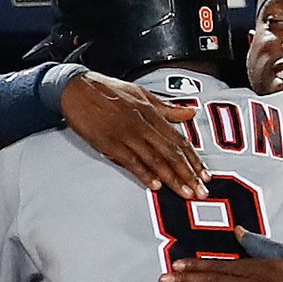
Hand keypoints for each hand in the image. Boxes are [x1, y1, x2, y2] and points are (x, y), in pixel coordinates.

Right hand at [59, 72, 207, 198]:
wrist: (77, 88)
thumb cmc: (109, 90)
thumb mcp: (142, 93)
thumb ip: (167, 108)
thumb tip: (191, 112)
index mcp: (152, 112)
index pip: (179, 140)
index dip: (194, 159)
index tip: (205, 175)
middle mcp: (142, 124)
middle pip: (171, 153)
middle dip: (188, 174)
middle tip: (201, 192)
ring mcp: (126, 135)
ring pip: (155, 159)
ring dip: (172, 178)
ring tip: (185, 193)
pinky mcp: (109, 143)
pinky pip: (131, 161)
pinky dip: (144, 174)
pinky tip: (155, 185)